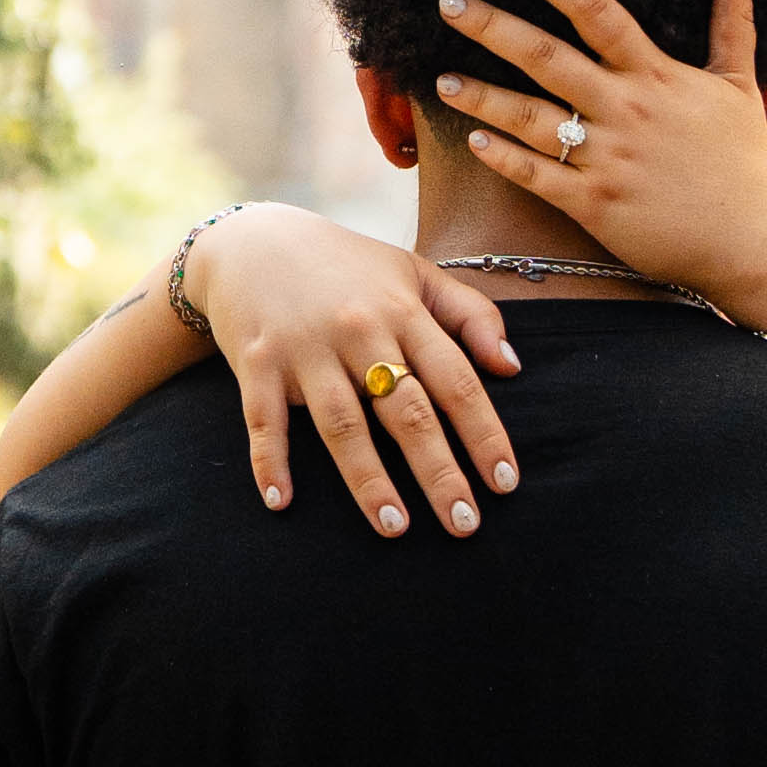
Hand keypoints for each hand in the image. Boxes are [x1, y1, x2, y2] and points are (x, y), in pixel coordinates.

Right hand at [185, 204, 522, 539]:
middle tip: (464, 524)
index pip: (455, 378)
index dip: (483, 433)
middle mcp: (357, 329)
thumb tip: (512, 367)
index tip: (505, 483)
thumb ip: (470, 314)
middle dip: (438, 471)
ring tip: (395, 527)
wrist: (253, 238)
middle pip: (406, 410)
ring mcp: (305, 347)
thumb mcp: (413, 272)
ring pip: (342, 423)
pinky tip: (282, 501)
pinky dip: (271, 460)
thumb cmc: (345, 265)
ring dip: (369, 479)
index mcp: (401, 309)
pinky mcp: (257, 361)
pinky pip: (265, 419)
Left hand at [434, 0, 766, 327]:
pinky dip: (505, 159)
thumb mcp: (739, 81)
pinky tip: (474, 142)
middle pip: (547, 57)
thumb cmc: (742, 159)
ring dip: (483, 97)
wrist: (753, 241)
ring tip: (440, 80)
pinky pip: (539, 178)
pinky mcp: (596, 205)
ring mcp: (608, 159)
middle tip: (446, 1)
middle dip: (493, 26)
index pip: (597, 11)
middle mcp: (626, 109)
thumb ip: (733, 17)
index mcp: (656, 74)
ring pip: (532, 119)